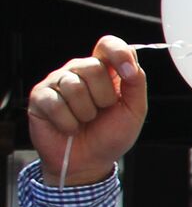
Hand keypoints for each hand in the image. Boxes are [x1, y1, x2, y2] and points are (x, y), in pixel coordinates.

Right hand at [28, 36, 146, 186]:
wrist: (89, 161)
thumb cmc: (110, 134)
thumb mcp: (134, 110)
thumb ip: (137, 83)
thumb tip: (130, 64)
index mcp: (104, 70)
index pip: (108, 45)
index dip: (119, 54)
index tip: (129, 73)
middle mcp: (79, 71)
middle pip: (93, 67)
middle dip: (104, 97)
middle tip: (101, 112)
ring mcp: (57, 82)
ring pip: (74, 86)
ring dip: (86, 112)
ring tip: (85, 120)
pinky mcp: (40, 97)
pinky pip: (55, 102)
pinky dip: (68, 122)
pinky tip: (69, 127)